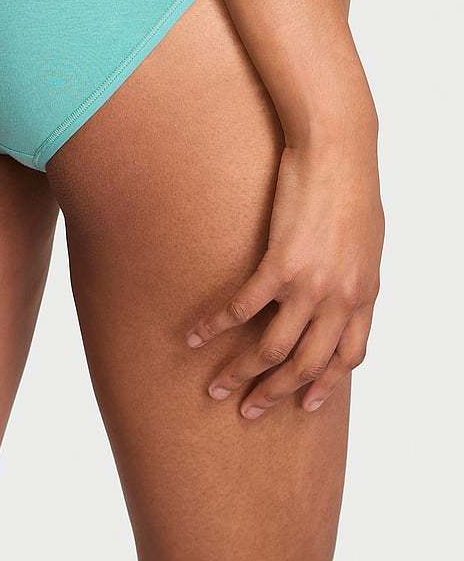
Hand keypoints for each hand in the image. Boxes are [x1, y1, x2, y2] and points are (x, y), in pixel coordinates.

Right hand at [186, 140, 383, 418]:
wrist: (338, 150)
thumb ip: (353, 271)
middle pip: (306, 364)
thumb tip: (340, 285)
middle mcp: (340, 298)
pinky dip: (216, 326)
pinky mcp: (280, 264)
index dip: (324, 385)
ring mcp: (311, 285)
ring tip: (216, 386)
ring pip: (273, 348)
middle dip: (276, 394)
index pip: (348, 357)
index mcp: (364, 293)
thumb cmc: (351, 184)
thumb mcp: (365, 239)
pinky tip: (195, 336)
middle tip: (249, 410)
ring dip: (242, 373)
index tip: (304, 405)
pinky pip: (243, 309)